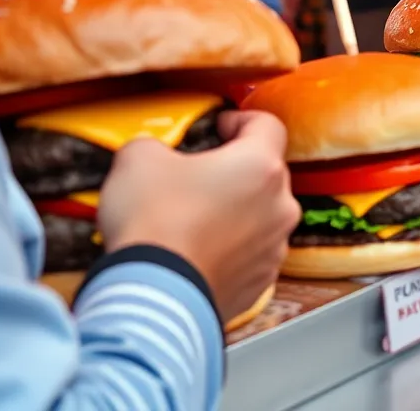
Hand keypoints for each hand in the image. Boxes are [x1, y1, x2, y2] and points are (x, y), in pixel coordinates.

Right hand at [97, 110, 300, 322]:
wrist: (152, 298)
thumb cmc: (153, 227)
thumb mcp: (139, 158)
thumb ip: (157, 143)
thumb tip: (157, 154)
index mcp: (260, 166)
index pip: (267, 125)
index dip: (241, 121)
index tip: (221, 128)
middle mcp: (280, 205)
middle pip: (265, 173)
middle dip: (235, 171)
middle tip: (198, 176)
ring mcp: (274, 247)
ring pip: (261, 216)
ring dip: (235, 212)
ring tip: (194, 220)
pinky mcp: (261, 282)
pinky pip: (250, 254)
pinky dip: (230, 249)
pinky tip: (197, 252)